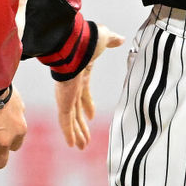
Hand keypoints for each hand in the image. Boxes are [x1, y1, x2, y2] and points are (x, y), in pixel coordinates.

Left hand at [54, 24, 123, 149]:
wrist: (76, 42)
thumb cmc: (88, 39)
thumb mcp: (104, 40)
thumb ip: (111, 40)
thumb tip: (121, 38)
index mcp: (80, 74)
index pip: (83, 94)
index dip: (87, 105)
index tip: (90, 115)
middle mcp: (72, 87)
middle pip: (77, 111)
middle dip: (81, 125)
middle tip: (84, 138)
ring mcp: (67, 95)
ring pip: (72, 119)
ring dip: (77, 133)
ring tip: (80, 147)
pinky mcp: (64, 101)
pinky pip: (66, 121)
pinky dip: (69, 133)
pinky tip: (72, 144)